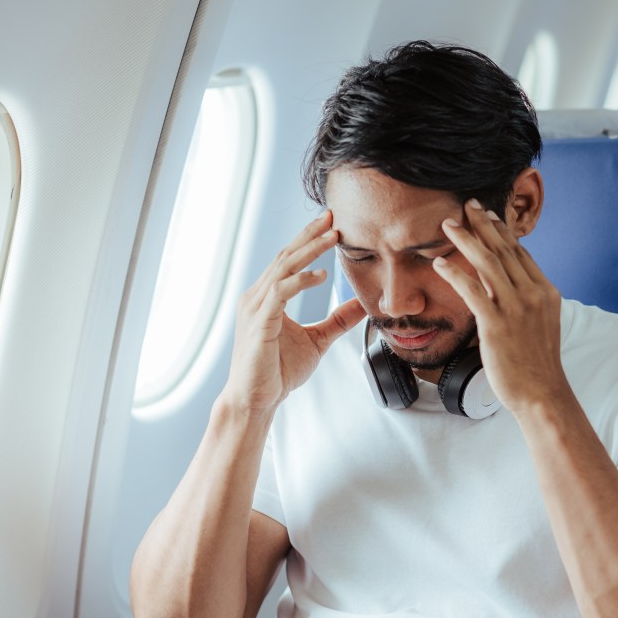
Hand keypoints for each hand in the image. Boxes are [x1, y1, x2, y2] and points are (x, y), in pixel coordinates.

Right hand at [222, 210, 364, 412]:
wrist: (256, 401)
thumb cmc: (278, 371)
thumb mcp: (317, 340)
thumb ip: (337, 321)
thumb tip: (361, 305)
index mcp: (268, 297)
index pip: (289, 259)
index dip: (309, 240)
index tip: (331, 223)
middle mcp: (257, 296)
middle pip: (286, 255)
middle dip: (310, 235)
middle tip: (332, 216)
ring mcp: (255, 308)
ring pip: (284, 268)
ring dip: (309, 250)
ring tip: (333, 236)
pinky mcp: (259, 323)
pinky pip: (280, 293)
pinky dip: (300, 280)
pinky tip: (320, 275)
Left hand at [433, 199, 569, 412]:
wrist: (542, 394)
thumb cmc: (537, 364)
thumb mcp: (541, 324)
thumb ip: (527, 302)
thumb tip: (508, 287)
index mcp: (546, 292)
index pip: (521, 253)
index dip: (502, 232)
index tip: (488, 216)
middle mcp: (533, 294)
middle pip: (504, 250)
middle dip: (483, 224)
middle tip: (467, 205)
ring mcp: (516, 308)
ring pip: (488, 262)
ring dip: (465, 239)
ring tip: (448, 224)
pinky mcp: (497, 324)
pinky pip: (472, 290)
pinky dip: (454, 273)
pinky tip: (439, 264)